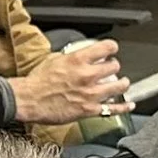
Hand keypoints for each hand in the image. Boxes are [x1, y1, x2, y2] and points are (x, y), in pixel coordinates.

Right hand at [9, 39, 131, 125]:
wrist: (29, 100)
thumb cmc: (36, 82)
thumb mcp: (53, 60)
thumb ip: (70, 59)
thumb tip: (77, 57)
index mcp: (78, 60)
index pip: (106, 47)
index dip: (111, 48)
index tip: (111, 50)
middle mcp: (87, 75)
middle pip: (114, 66)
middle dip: (113, 66)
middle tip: (111, 69)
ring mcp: (90, 94)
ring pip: (119, 86)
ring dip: (122, 83)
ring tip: (122, 83)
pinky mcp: (89, 109)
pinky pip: (112, 108)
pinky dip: (124, 107)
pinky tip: (129, 105)